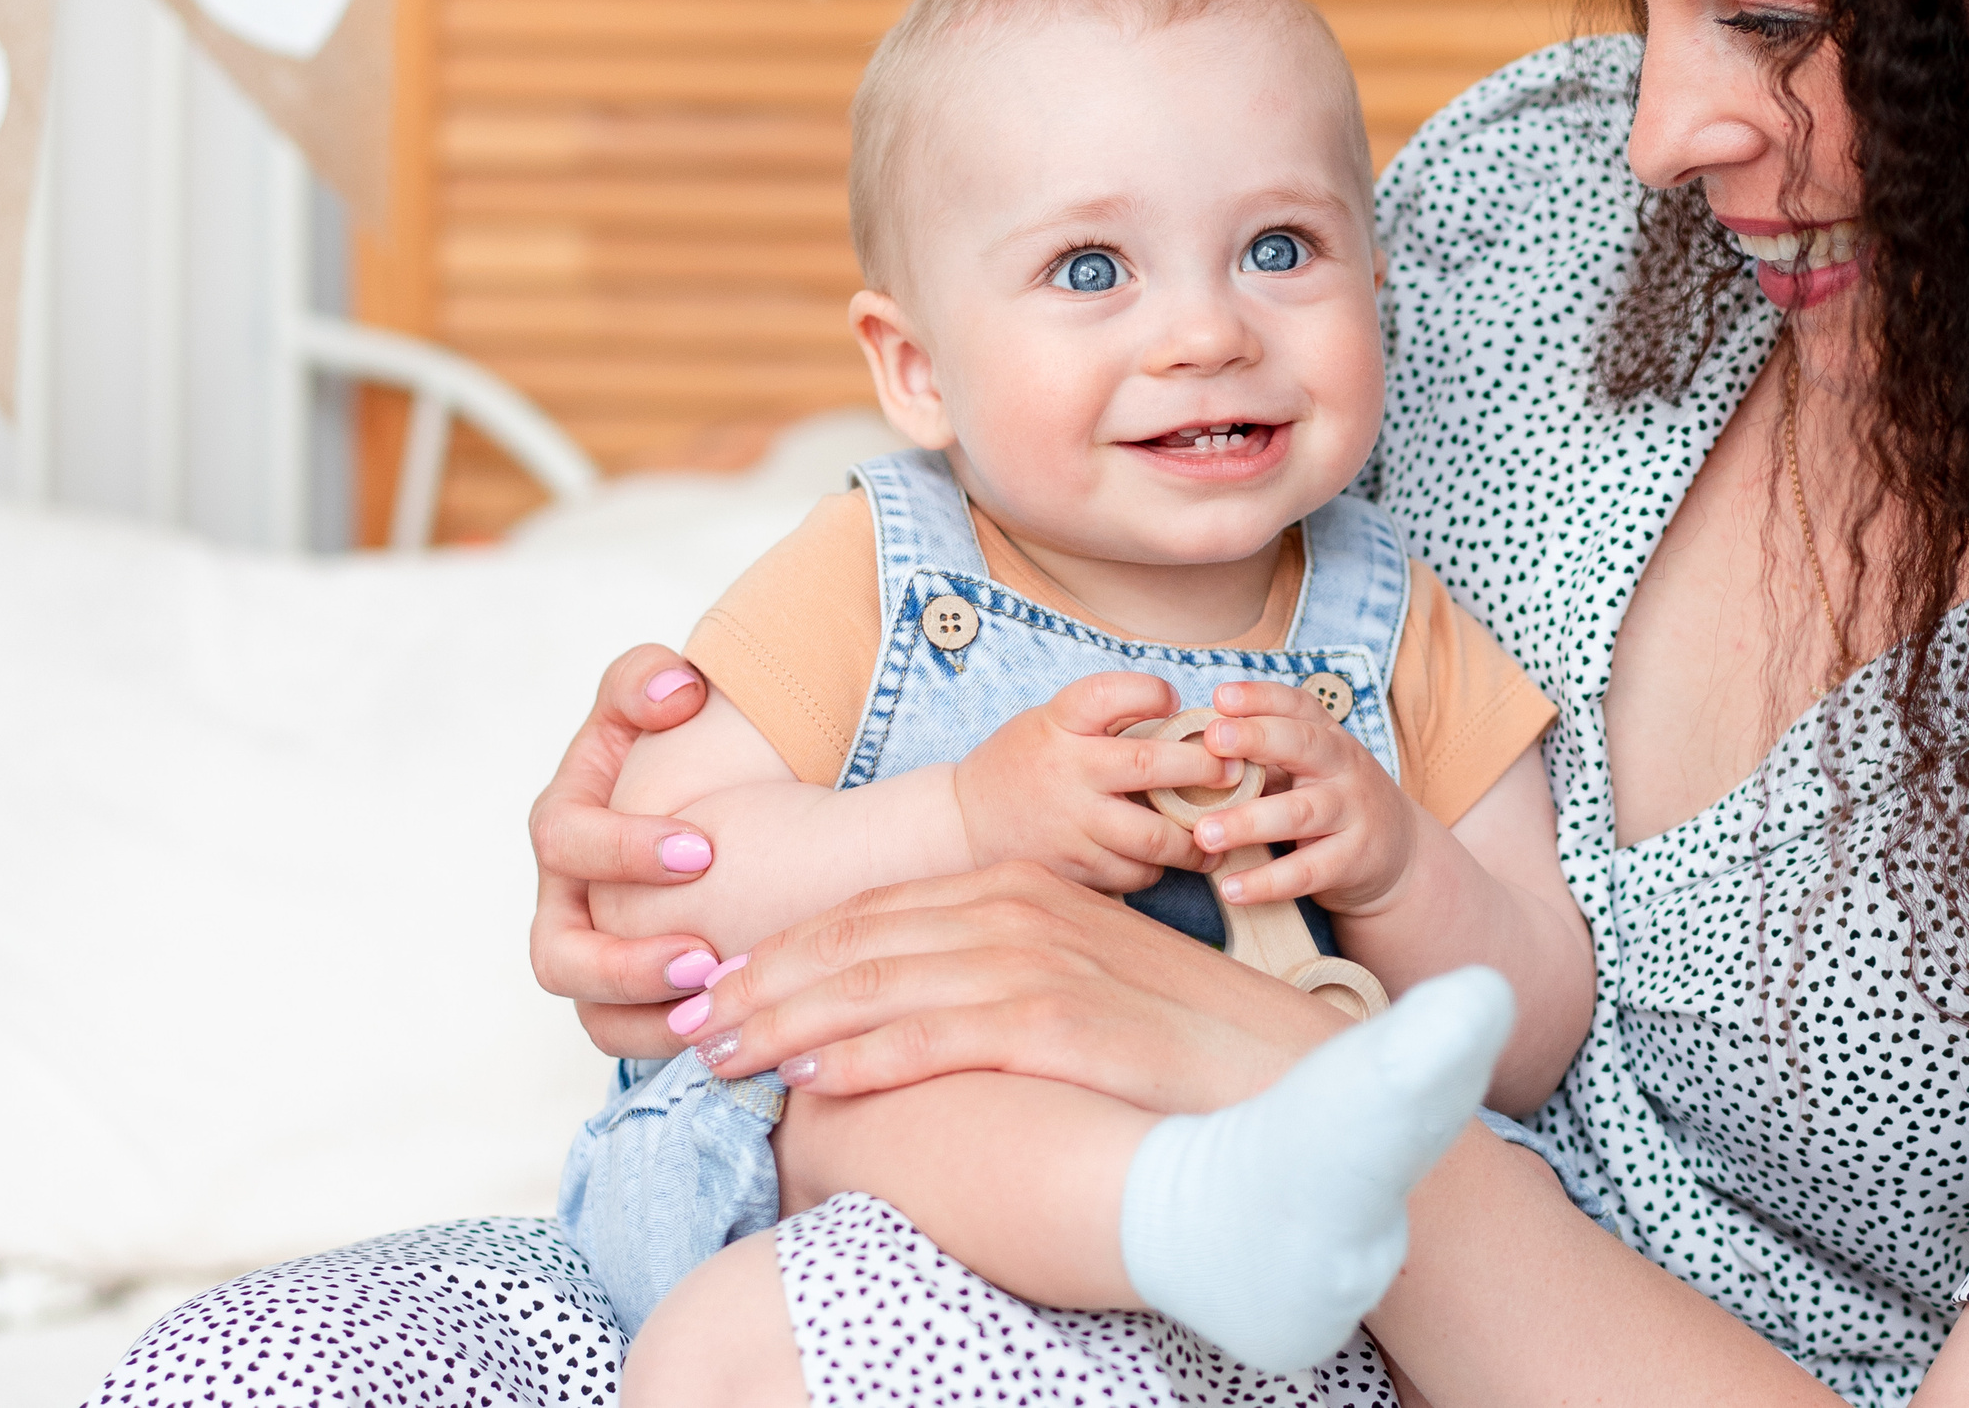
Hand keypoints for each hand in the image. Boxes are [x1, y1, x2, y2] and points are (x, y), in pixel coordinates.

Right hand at [528, 645, 720, 1056]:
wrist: (710, 795)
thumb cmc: (678, 742)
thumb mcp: (655, 695)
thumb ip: (649, 679)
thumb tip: (675, 691)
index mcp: (564, 821)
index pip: (565, 841)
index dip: (624, 850)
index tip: (704, 850)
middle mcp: (564, 898)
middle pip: (558, 954)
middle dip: (625, 962)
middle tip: (700, 957)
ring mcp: (589, 952)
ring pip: (590, 1011)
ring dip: (647, 1018)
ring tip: (716, 1002)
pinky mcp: (622, 996)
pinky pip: (629, 1037)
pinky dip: (670, 1041)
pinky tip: (732, 1027)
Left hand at [677, 861, 1349, 1111]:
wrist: (1282, 1071)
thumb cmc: (1174, 1041)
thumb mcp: (1076, 981)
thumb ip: (992, 980)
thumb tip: (907, 1013)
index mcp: (1019, 887)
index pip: (871, 912)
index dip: (782, 950)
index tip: (717, 987)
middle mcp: (1018, 906)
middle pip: (854, 940)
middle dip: (757, 982)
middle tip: (686, 1025)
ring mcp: (1037, 959)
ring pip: (873, 983)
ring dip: (781, 1020)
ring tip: (715, 1057)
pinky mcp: (1057, 1018)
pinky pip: (930, 1034)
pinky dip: (856, 1055)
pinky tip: (802, 1081)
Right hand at [951, 672, 1233, 891]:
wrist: (962, 824)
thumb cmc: (1026, 764)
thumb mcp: (1052, 722)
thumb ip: (1108, 719)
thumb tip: (1190, 722)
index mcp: (1060, 724)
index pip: (1110, 694)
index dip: (1150, 693)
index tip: (1175, 701)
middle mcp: (1066, 772)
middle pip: (1151, 767)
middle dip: (1205, 770)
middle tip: (1233, 772)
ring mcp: (1070, 826)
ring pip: (1153, 838)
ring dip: (1195, 837)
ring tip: (1216, 832)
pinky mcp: (1072, 871)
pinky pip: (1135, 874)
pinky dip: (1157, 868)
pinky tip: (1166, 859)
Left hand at [1187, 680, 1433, 914]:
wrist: (1399, 853)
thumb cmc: (1331, 801)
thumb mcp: (1307, 769)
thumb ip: (1261, 758)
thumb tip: (1185, 752)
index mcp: (1326, 736)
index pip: (1297, 705)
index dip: (1260, 697)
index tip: (1221, 696)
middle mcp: (1343, 766)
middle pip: (1303, 744)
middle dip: (1256, 739)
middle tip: (1211, 741)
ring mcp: (1352, 812)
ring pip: (1300, 812)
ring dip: (1248, 822)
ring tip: (1204, 834)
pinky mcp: (1354, 860)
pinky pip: (1307, 871)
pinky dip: (1267, 882)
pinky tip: (1231, 888)